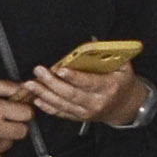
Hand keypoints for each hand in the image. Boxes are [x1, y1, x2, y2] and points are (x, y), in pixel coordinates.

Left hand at [23, 61, 148, 128]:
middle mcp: (97, 102)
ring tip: (30, 84)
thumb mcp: (123, 66)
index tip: (60, 69)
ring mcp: (86, 112)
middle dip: (52, 83)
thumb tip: (92, 40)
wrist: (126, 106)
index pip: (89, 82)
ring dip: (44, 94)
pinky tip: (37, 99)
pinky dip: (48, 107)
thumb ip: (108, 53)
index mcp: (109, 87)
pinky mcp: (79, 117)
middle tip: (39, 72)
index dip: (73, 77)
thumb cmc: (123, 83)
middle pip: (71, 94)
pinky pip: (61, 113)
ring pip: (63, 105)